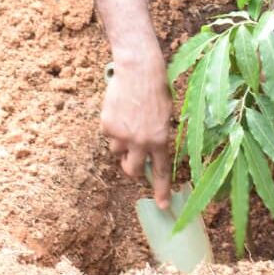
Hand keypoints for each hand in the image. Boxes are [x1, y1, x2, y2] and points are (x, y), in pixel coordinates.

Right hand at [89, 0, 172, 208]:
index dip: (161, 191)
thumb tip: (152, 155)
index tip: (162, 206)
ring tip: (128, 120)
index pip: (160, 172)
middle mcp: (141, 141)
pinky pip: (109, 135)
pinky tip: (120, 110)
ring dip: (122, 143)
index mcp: (160, 139)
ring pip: (118, 151)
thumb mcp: (166, 116)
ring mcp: (122, 135)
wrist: (140, 68)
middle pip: (132, 170)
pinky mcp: (108, 125)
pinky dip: (113, 127)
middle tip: (132, 159)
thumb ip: (159, 137)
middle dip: (131, 169)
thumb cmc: (157, 89)